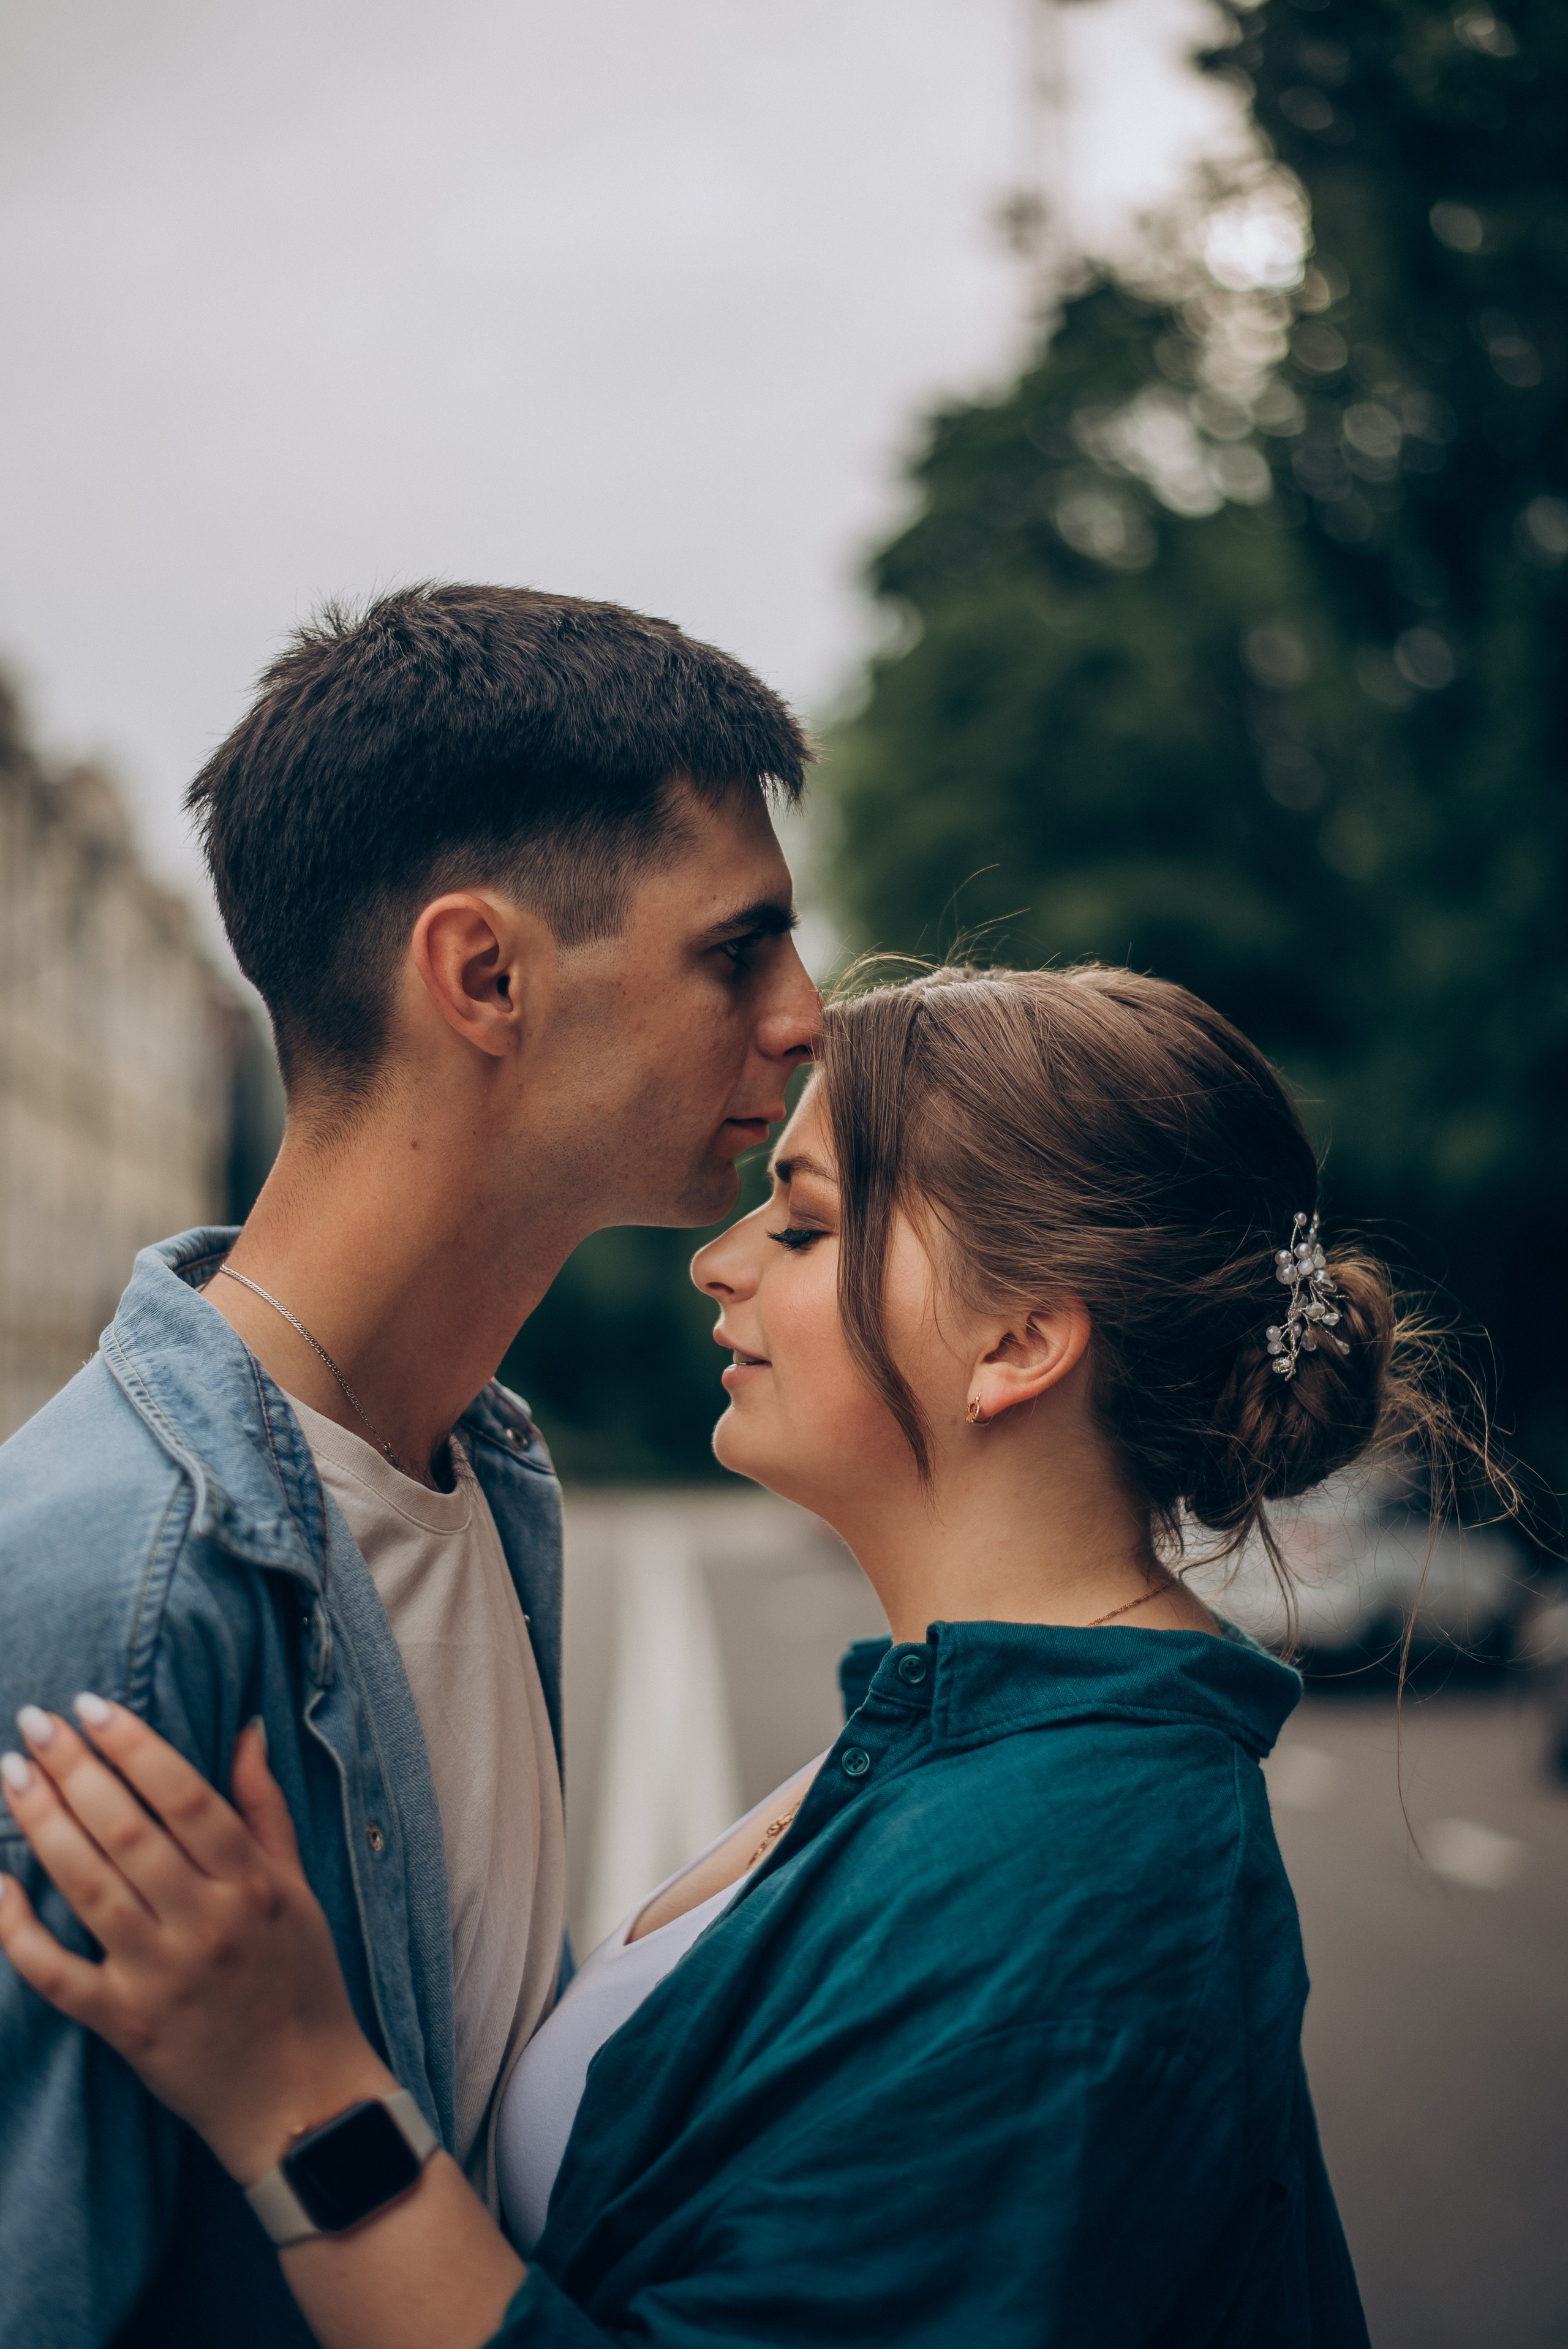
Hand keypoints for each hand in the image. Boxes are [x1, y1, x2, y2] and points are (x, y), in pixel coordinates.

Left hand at [0, 1701, 394, 2183]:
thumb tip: (245, 1729)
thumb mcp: (298, 1888)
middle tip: (35, 1724)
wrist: (301, 2100)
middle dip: (75, 1770)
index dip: (134, 1746)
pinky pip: (57, 1972)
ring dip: (44, 1825)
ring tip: (11, 1775)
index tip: (91, 1707)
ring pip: (89, 1887)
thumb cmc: (301, 1981)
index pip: (185, 1795)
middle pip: (128, 1831)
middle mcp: (207, 1923)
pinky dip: (18, 1930)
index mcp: (251, 1883)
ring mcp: (161, 1976)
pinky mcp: (124, 2025)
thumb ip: (264, 1809)